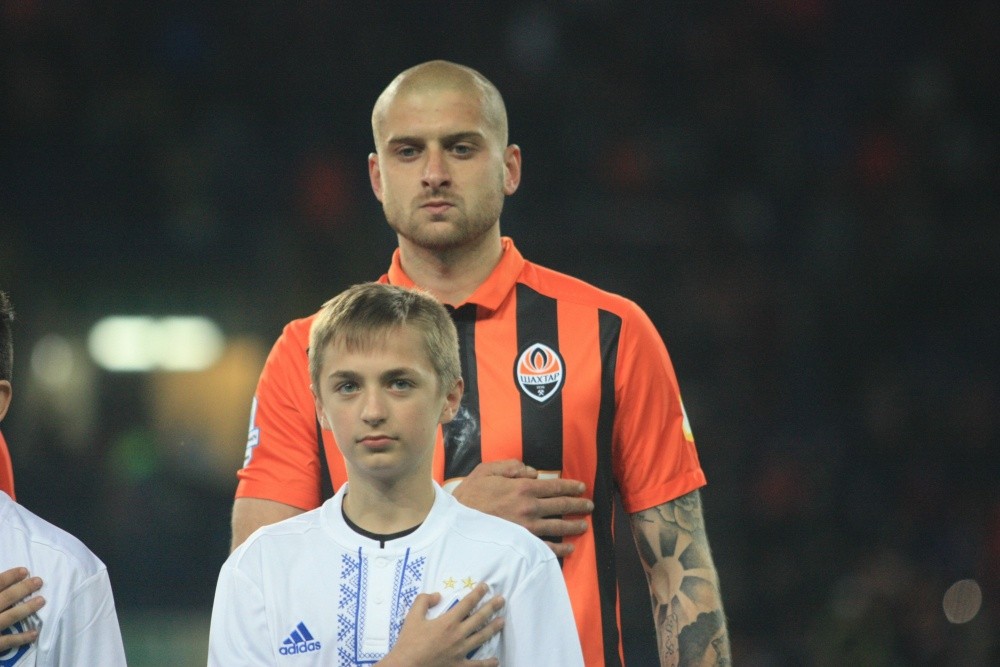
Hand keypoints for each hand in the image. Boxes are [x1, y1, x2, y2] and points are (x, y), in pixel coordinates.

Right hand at [0, 567, 43, 651]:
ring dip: (27, 609)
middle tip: (39, 581)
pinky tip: (35, 633)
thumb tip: (1, 579)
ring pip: (9, 617)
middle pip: (4, 598)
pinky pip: (6, 642)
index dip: (10, 577)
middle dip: (23, 589)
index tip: (24, 571)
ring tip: (42, 600)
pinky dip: (21, 638)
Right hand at [378, 583, 504, 666]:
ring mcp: (460, 651)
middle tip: (501, 600)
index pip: (467, 603)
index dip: (478, 593)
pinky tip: (496, 661)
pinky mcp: (458, 666)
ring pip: (482, 637)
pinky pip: (476, 665)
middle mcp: (458, 635)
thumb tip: (437, 595)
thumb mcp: (412, 616)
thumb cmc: (409, 642)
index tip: (486, 587)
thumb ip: (424, 601)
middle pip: (479, 618)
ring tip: (502, 621)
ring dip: (493, 628)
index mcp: (448, 621)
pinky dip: (488, 663)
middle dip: (491, 607)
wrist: (406, 666)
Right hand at [451, 460, 592, 556]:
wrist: (456, 522)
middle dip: (577, 505)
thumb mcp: (487, 469)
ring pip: (557, 527)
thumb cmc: (469, 494)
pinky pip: (545, 547)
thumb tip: (532, 470)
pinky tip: (569, 548)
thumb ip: (511, 466)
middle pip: (560, 506)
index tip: (581, 488)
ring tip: (584, 526)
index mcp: (522, 488)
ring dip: (573, 526)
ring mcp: (526, 528)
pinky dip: (559, 549)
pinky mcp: (521, 544)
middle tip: (589, 506)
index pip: (554, 486)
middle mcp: (529, 507)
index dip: (570, 486)